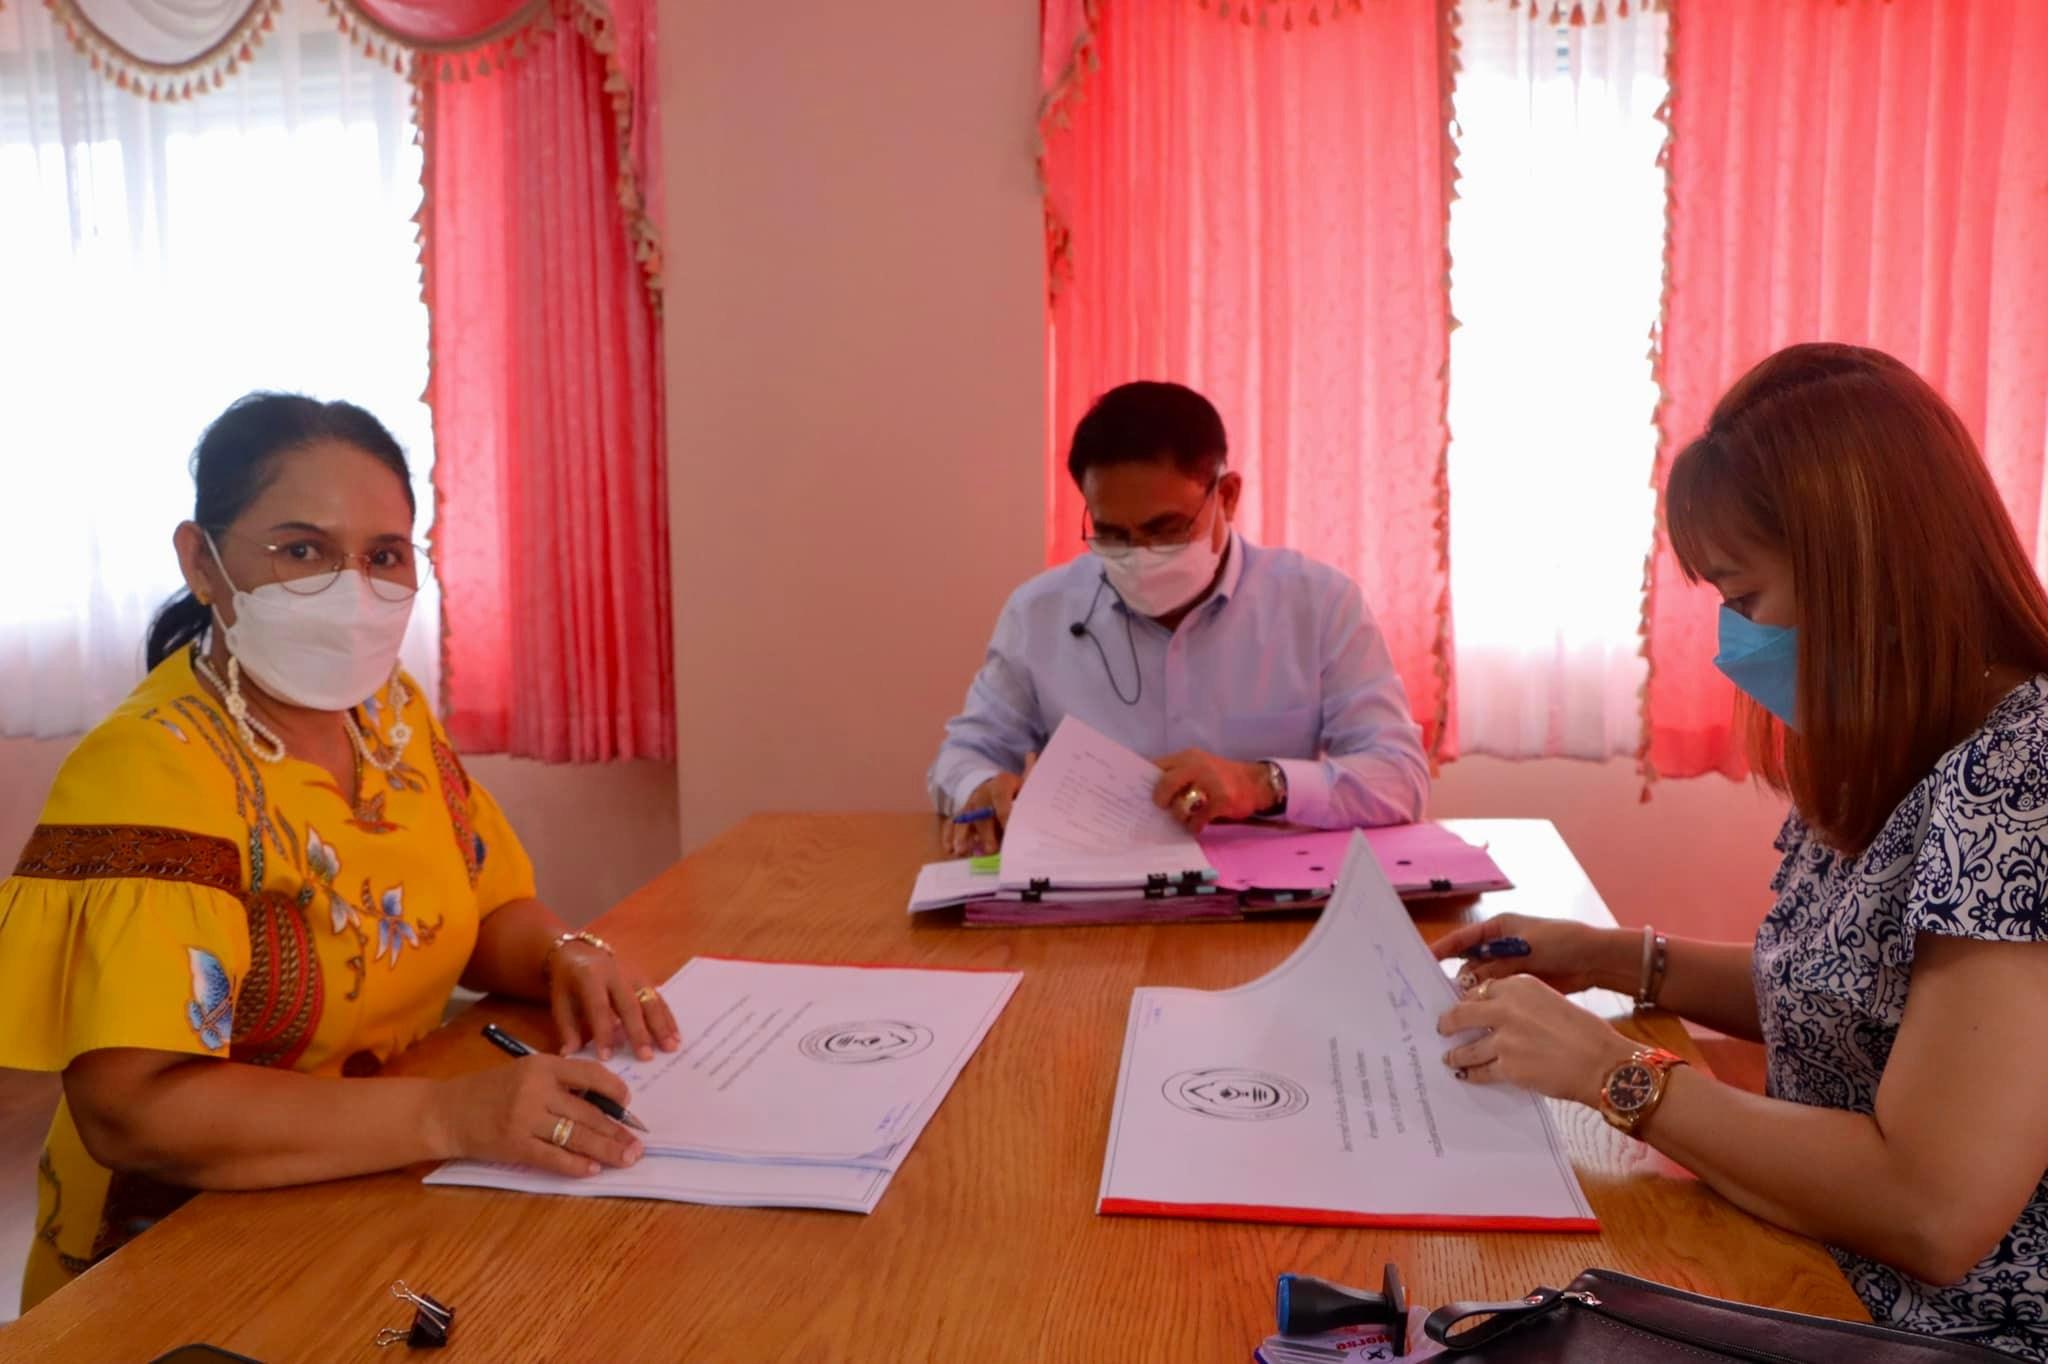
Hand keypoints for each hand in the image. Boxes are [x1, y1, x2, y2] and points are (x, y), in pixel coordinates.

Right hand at [431, 1053, 643, 1177]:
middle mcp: (536, 1089)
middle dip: (617, 1130)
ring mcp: (524, 1118)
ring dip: (605, 1150)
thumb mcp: (524, 1072)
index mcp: (541, 1065)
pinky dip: (575, 1165)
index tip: (628, 1105)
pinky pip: (553, 1157)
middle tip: (638, 1144)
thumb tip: (602, 1102)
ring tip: (626, 1158)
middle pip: (587, 1112)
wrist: (445, 1111)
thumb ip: (558, 1082)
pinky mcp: (514, 1145)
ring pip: (576, 1136)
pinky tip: (592, 1169)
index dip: (614, 1090)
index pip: (589, 1074)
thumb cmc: (489, 1091)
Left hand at [548, 944, 681, 1061]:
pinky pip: (659, 998)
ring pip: (651, 1000)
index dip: (603, 1032)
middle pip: (631, 1004)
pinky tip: (675, 1035)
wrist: (579, 951)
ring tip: (670, 1047)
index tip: (606, 1057)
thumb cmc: (568, 981)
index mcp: (591, 977)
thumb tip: (571, 1054)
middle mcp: (616, 974)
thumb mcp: (560, 1001)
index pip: (599, 1007)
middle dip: (640, 1032)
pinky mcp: (645, 978)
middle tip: (647, 1056)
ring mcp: (634, 974)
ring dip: (662, 1025)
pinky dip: (668, 1018)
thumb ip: (567, 1028)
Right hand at [943, 755, 1036, 856]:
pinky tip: (950, 850)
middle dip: (985, 832)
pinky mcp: (960, 816)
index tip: (1010, 831)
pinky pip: (951, 825)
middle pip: (981, 813)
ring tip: (962, 851)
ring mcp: (969, 805)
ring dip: (962, 836)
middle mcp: (981, 794)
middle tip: (990, 849)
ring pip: (963, 820)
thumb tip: (1032, 757)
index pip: (1001, 799)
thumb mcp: (1025, 785)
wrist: (993, 787)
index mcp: (1000, 784)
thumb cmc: (1014, 792)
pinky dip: (949, 837)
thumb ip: (1030, 781)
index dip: (1005, 816)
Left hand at [1152, 749, 1266, 832]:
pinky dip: (1194, 825)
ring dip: (1178, 816)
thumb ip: (1177, 775)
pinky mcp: (1222, 799)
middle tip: (1162, 807)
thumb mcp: (1198, 767)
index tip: (1137, 794)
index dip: (1144, 780)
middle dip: (1159, 799)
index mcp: (1187, 757)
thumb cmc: (1220, 778)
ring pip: (1181, 804)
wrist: (1255, 782)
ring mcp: (1211, 782)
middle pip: (1165, 783)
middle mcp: (1197, 765)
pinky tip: (1196, 826)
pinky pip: (1199, 818)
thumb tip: (1149, 794)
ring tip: (1183, 818)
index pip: (1157, 765)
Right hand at [1430, 913, 1634, 996]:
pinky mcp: (1519, 987)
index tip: (1423, 960)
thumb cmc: (1561, 942)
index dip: (1443, 949)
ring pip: (1481, 983)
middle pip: (1469, 964)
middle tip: (1437, 996)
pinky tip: (1478, 1018)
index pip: (1463, 939)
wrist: (1594, 960)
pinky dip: (1488, 1006)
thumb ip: (1495, 965)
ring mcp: (1509, 968)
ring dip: (1471, 996)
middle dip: (1455, 979)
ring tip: (1455, 1012)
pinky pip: (1497, 996)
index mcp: (1498, 930)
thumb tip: (1466, 983)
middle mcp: (1499, 948)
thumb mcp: (1525, 949)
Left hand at [1436, 975, 1639, 1106]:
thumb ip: (1522, 1004)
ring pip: (1466, 1047)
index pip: (1480, 990)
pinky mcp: (1507, 1066)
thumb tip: (1497, 1014)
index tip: (1460, 1008)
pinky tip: (1465, 1075)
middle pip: (1462, 1013)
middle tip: (1443, 1028)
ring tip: (1448, 1056)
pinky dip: (1470, 1074)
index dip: (1467, 1001)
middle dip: (1449, 1022)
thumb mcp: (1551, 1001)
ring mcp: (1503, 1038)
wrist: (1602, 1062)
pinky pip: (1479, 1070)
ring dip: (1455, 1053)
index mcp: (1518, 986)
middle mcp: (1505, 1008)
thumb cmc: (1585, 1032)